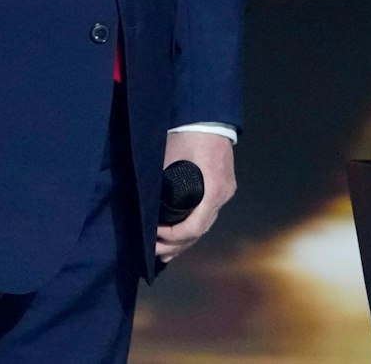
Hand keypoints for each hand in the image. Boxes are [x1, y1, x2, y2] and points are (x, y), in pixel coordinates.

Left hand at [157, 131, 235, 262]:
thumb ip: (161, 184)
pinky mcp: (223, 188)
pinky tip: (182, 237)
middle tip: (154, 252)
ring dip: (185, 241)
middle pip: (200, 232)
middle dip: (176, 245)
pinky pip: (208, 215)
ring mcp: (226, 193)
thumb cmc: (188, 135)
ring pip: (205, 225)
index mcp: (212, 191)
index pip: (192, 228)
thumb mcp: (170, 160)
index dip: (171, 237)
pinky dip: (194, 227)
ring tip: (165, 253)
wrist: (210, 117)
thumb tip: (145, 207)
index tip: (153, 234)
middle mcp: (222, 196)